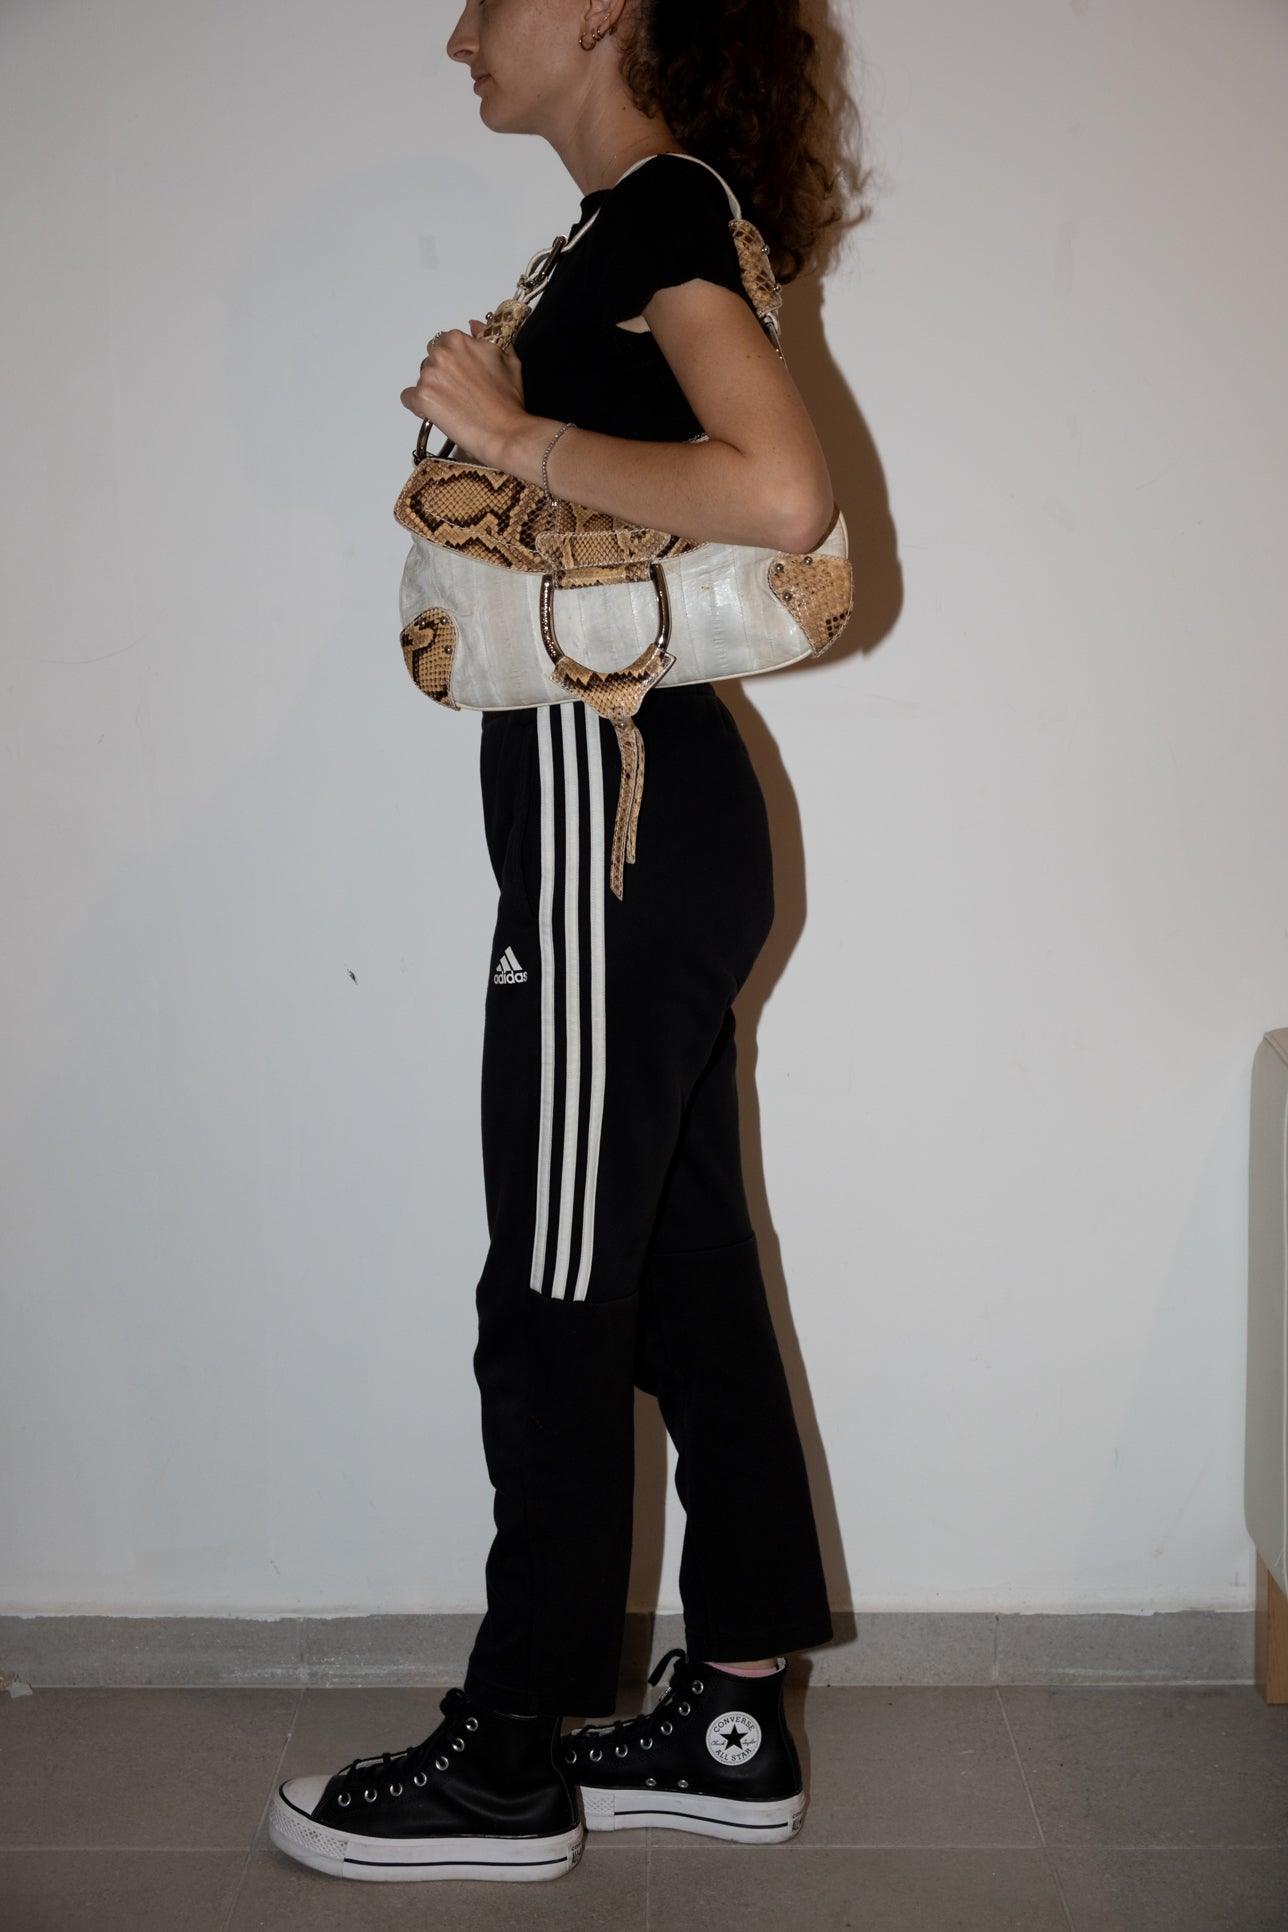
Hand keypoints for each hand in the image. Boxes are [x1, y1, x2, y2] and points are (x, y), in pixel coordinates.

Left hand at [400, 318, 525, 467]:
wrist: (504, 432)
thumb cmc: (508, 399)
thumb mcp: (508, 358)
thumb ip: (489, 336)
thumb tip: (473, 325)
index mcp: (458, 340)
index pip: (445, 343)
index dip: (455, 361)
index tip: (465, 376)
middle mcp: (440, 353)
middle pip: (431, 359)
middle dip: (442, 373)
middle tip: (460, 393)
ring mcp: (429, 375)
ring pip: (422, 379)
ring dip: (433, 389)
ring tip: (453, 406)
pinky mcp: (421, 397)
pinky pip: (409, 398)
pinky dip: (419, 406)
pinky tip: (437, 414)